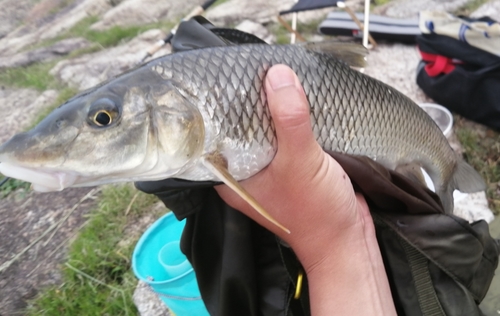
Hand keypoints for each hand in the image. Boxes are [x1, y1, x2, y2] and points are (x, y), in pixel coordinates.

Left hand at [215, 65, 395, 314]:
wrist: (347, 239)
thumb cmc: (316, 212)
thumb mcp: (300, 162)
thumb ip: (289, 120)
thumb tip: (278, 74)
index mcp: (230, 176)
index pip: (212, 134)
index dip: (215, 106)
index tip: (222, 75)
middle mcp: (243, 172)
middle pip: (238, 129)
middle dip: (246, 101)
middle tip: (250, 66)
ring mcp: (267, 169)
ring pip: (263, 130)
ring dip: (270, 108)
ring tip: (270, 73)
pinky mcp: (289, 166)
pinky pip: (283, 136)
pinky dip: (288, 120)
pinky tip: (293, 98)